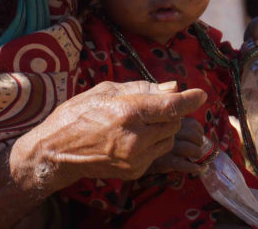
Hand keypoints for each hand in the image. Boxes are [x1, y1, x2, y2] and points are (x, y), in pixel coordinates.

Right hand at [10, 80, 206, 190]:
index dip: (190, 99)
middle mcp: (136, 137)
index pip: (172, 106)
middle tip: (152, 106)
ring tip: (140, 122)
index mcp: (127, 111)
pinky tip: (133, 137)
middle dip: (170, 111)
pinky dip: (153, 142)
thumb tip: (172, 87)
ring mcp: (136, 157)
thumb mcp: (106, 91)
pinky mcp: (135, 171)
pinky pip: (158, 153)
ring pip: (169, 139)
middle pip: (174, 122)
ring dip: (164, 128)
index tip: (200, 94)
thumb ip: (142, 89)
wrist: (57, 151)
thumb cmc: (77, 114)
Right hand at [143, 116, 204, 175]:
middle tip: (196, 147)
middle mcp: (166, 132)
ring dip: (197, 154)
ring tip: (195, 157)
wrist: (124, 152)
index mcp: (167, 121)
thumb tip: (194, 132)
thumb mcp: (153, 123)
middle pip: (194, 135)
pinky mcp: (162, 162)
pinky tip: (197, 168)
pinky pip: (183, 164)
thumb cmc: (141, 136)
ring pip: (191, 149)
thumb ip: (168, 123)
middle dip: (199, 142)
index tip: (197, 135)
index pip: (192, 123)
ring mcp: (165, 147)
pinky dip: (193, 167)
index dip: (198, 130)